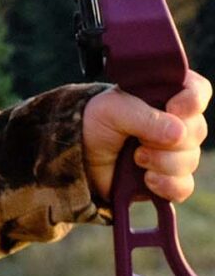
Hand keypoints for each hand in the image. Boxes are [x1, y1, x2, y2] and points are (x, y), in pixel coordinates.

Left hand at [82, 74, 210, 202]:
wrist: (77, 156)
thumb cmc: (94, 123)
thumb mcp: (110, 110)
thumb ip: (143, 117)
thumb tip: (179, 133)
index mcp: (163, 95)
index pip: (197, 90)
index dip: (193, 100)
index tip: (174, 109)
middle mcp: (175, 122)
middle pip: (197, 130)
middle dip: (167, 139)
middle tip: (138, 140)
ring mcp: (174, 152)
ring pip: (191, 160)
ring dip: (162, 162)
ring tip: (136, 158)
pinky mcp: (169, 179)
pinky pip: (184, 186)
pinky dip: (166, 184)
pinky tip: (147, 179)